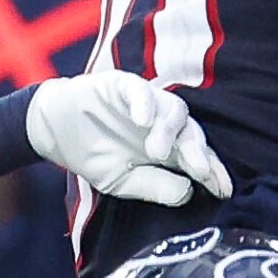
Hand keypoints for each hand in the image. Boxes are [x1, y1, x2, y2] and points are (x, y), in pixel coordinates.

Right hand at [27, 73, 232, 205]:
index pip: (200, 158)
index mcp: (170, 149)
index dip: (213, 172)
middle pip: (192, 133)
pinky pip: (141, 90)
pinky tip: (141, 120)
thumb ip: (153, 186)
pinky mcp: (125, 86)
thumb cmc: (93, 156)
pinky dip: (144, 103)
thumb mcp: (122, 181)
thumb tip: (187, 192)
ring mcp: (148, 104)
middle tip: (199, 171)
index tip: (223, 190)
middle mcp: (165, 125)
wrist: (54, 131)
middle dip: (198, 153)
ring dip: (169, 130)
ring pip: (174, 109)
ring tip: (157, 150)